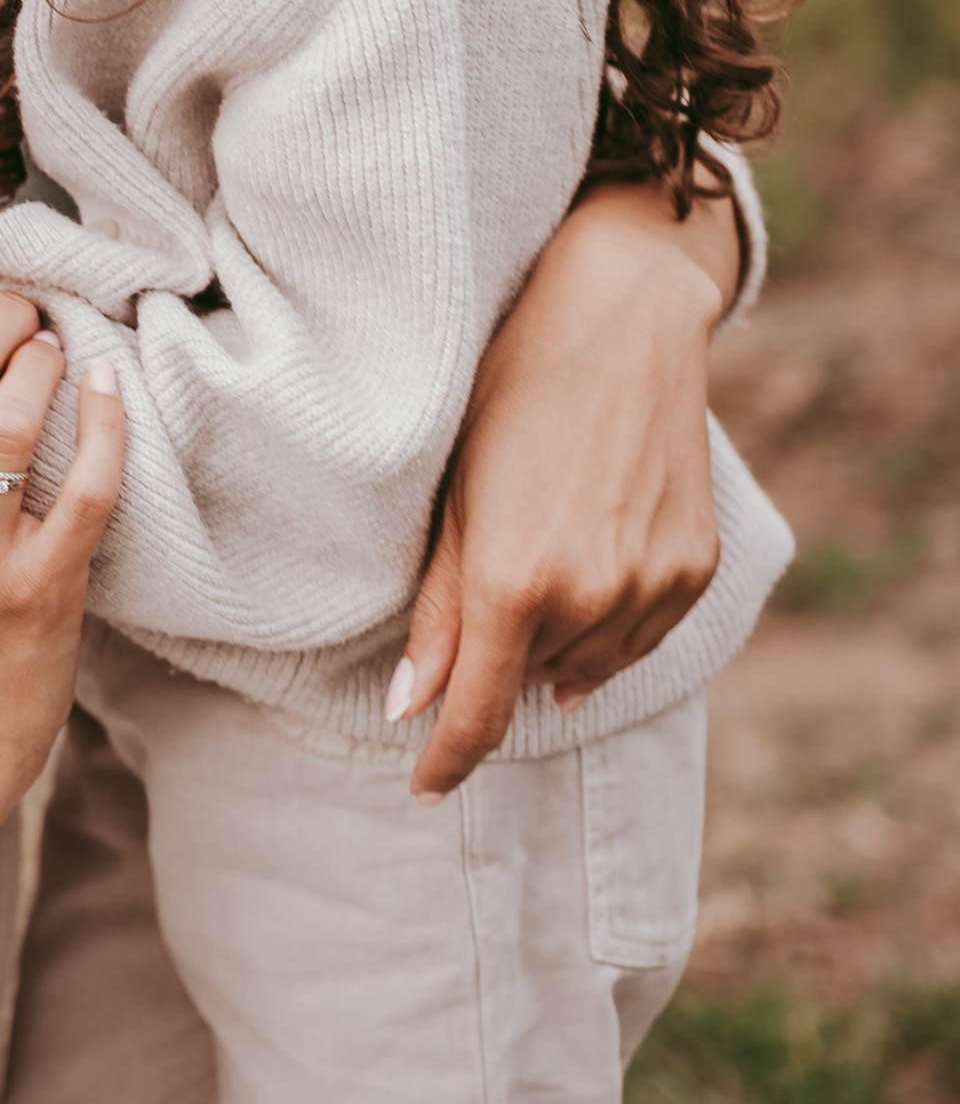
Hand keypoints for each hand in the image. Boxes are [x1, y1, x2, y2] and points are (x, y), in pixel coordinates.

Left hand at [394, 181, 727, 798]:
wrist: (619, 318)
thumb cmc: (507, 390)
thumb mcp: (449, 496)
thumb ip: (434, 610)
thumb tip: (408, 706)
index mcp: (511, 581)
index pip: (476, 712)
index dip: (446, 759)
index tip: (425, 786)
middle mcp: (589, 596)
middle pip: (530, 686)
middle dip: (497, 672)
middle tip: (478, 611)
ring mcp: (651, 584)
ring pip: (588, 670)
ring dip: (553, 653)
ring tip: (534, 586)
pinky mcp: (695, 566)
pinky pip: (642, 637)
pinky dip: (608, 631)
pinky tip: (588, 586)